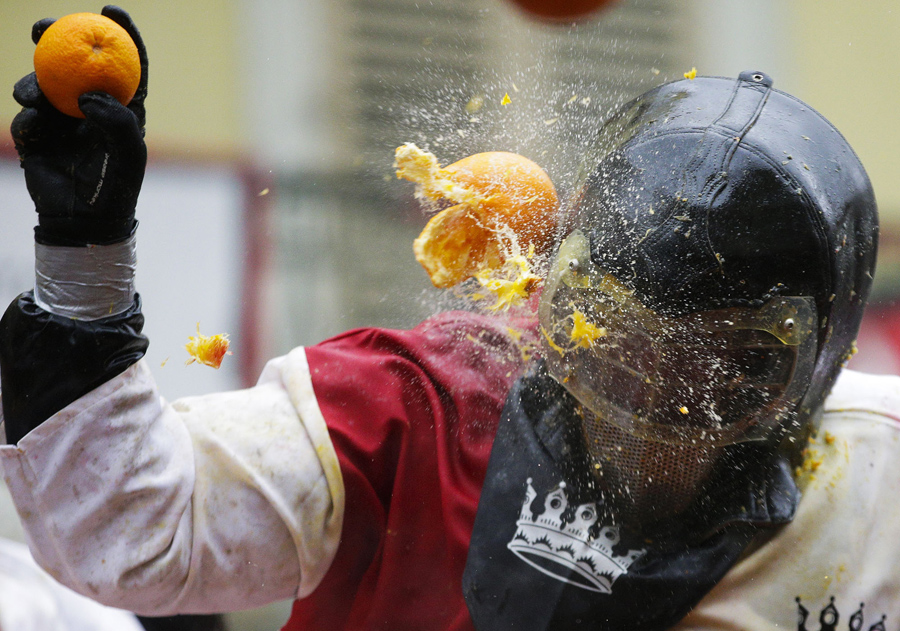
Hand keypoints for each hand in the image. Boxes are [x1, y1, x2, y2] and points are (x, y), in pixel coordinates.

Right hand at [10, 5, 148, 245]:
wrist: (84, 220)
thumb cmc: (117, 186)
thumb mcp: (128, 154)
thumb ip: (117, 122)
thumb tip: (88, 95)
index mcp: (123, 106)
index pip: (127, 62)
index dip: (122, 32)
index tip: (111, 9)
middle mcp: (93, 107)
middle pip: (75, 61)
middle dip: (56, 37)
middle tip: (43, 28)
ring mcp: (63, 119)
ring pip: (43, 84)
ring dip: (33, 82)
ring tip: (32, 96)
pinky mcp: (37, 136)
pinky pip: (27, 118)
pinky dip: (29, 122)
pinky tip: (37, 134)